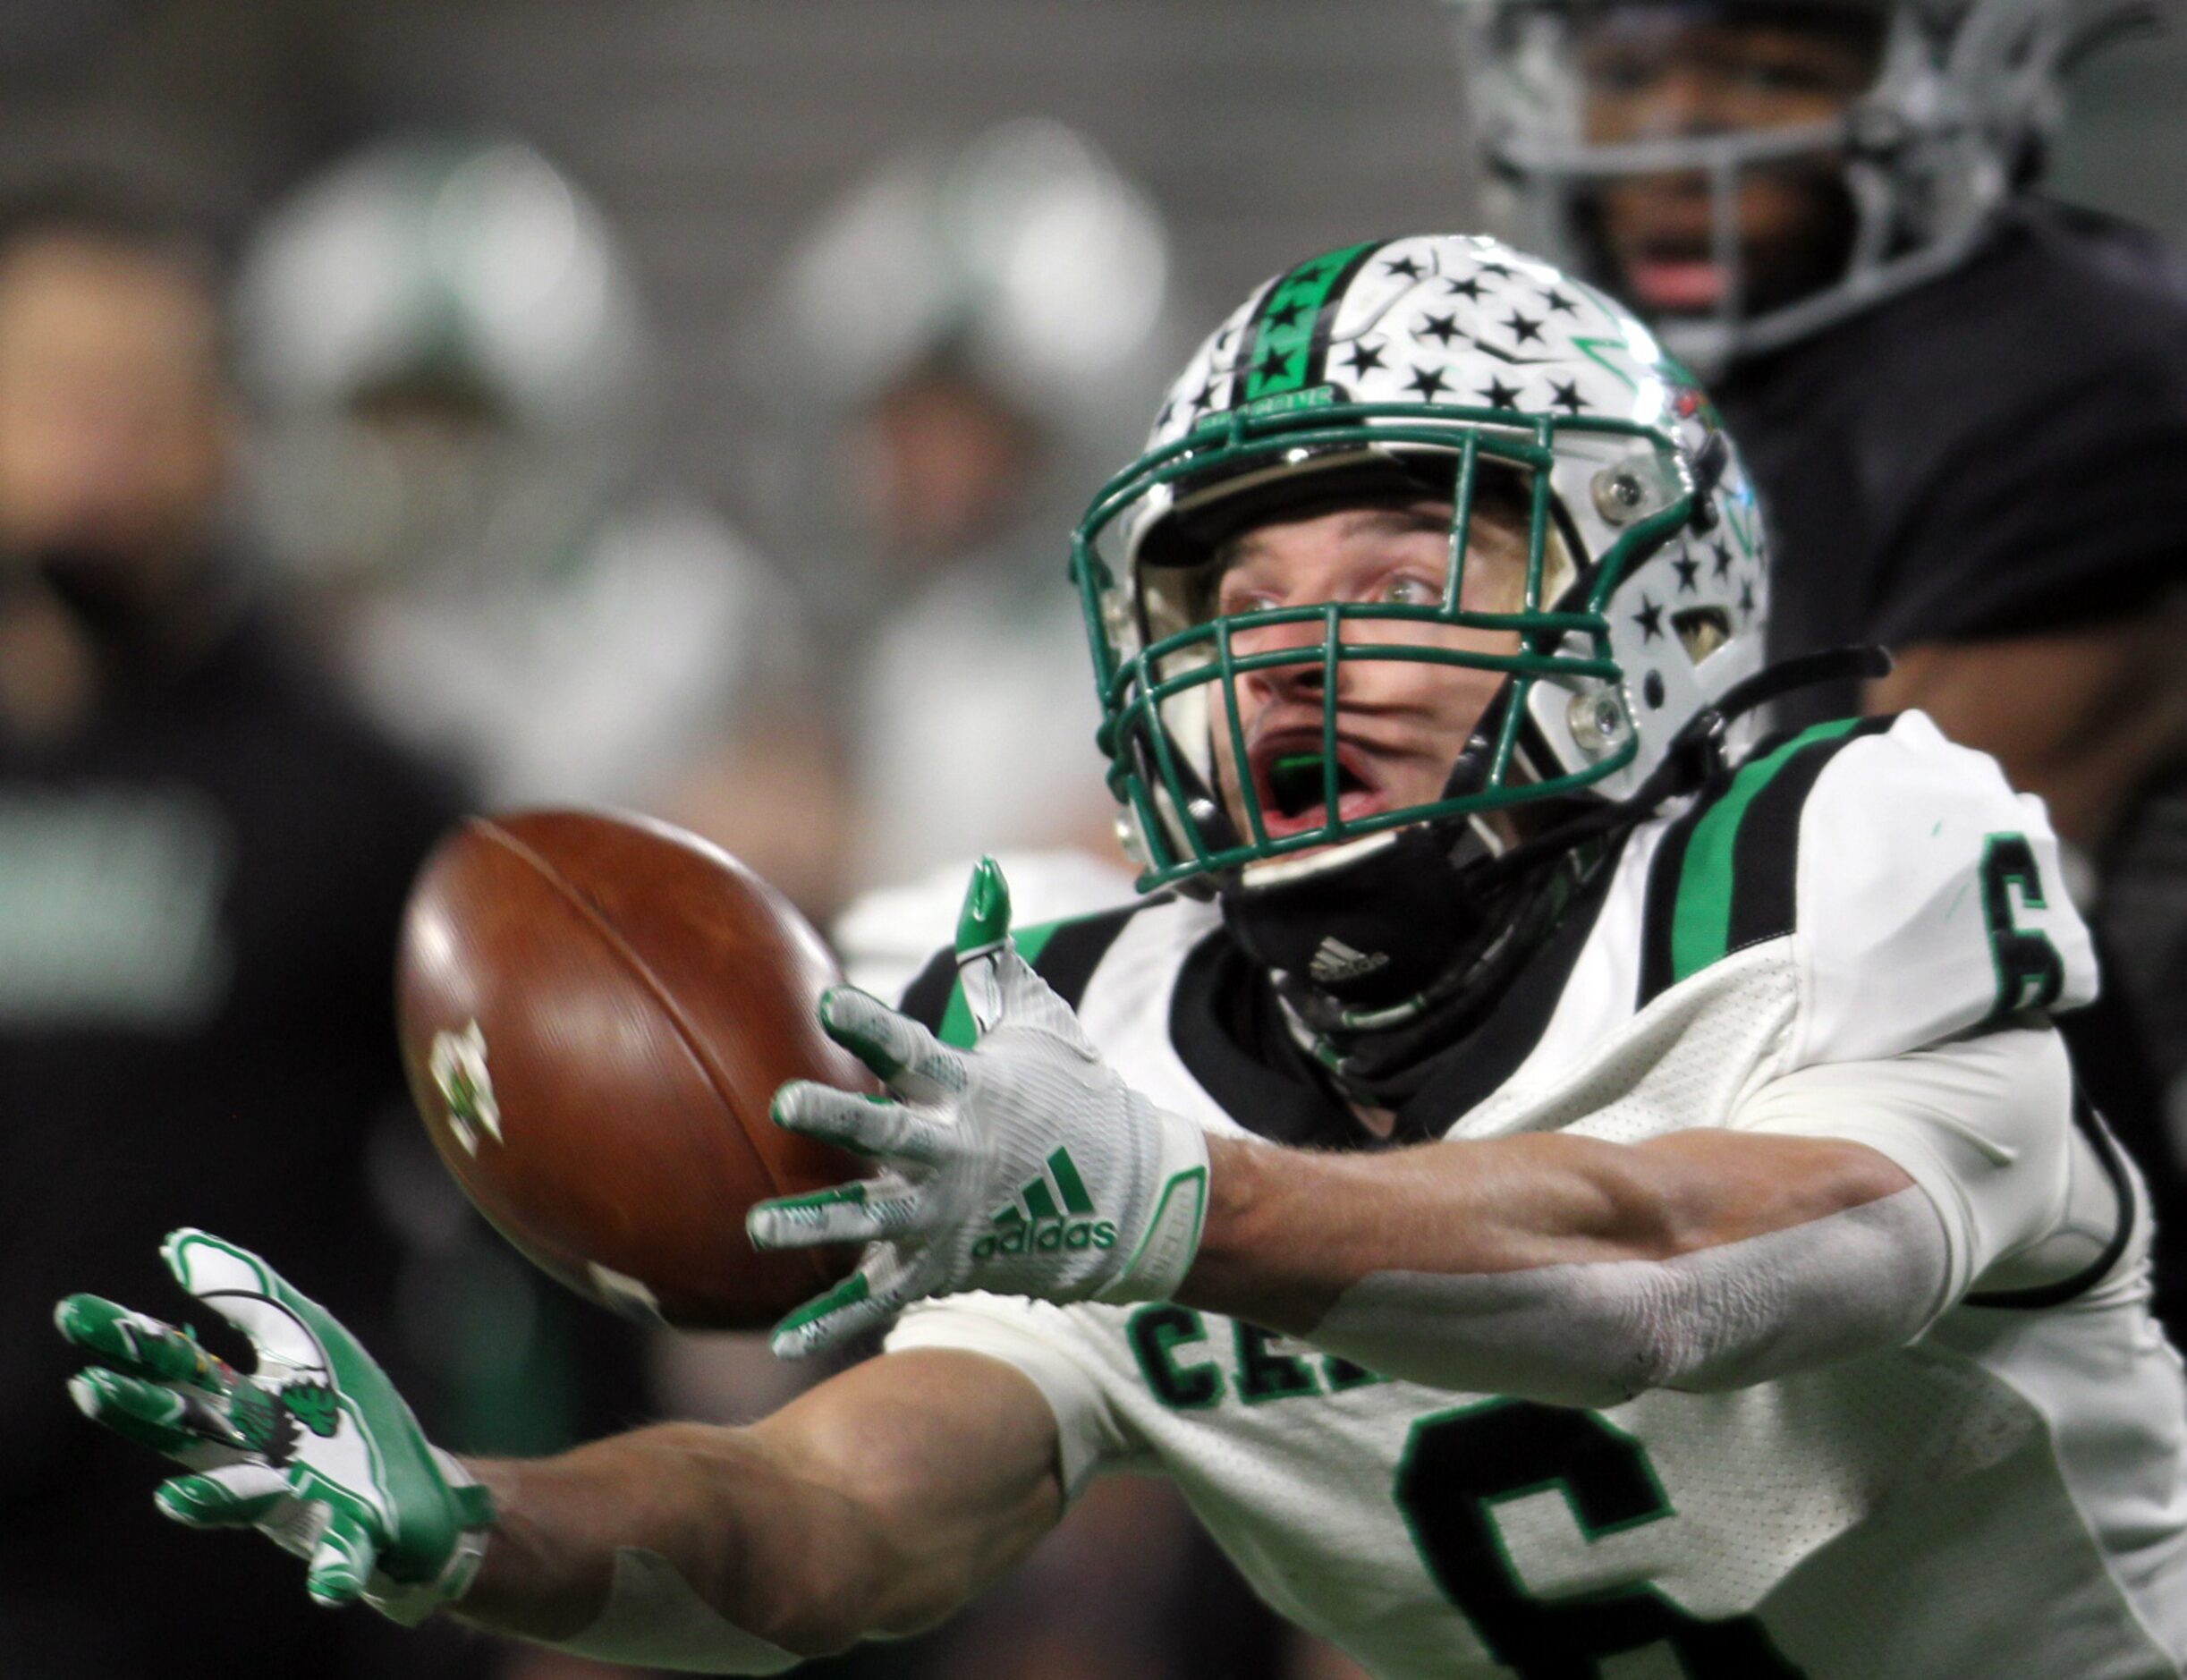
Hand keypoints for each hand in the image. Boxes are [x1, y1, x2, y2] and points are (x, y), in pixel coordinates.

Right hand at [56, 1228, 491, 1621]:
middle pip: (190, 1431)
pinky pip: (341, 1554)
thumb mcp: (305, 1337)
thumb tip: (177, 1243)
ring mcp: (296, 1497)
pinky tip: (326, 1588)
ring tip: (178, 1500)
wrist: (417, 1490)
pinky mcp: (351, 1530)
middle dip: (144, 1412)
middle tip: (93, 1387)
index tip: (76, 1315)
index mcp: (238, 1407)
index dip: (130, 1343)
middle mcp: (251, 1455)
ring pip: (246, 1501)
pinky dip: (332, 1568)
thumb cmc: (346, 1414)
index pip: (174, 1370)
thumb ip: (247, 1292)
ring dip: (214, 1501)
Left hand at [749, 858, 1209, 1357]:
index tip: (829, 1004)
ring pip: (873, 1222)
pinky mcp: (949, 1265)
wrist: (1137, 1200)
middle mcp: (959, 1152)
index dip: (874, 1027)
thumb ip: (994, 953)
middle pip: (888, 1135)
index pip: (917, 1050)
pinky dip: (833, 1319)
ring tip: (757, 1228)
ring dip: (815, 1226)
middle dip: (839, 1121)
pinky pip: (882, 1297)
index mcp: (975, 1088)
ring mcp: (952, 1215)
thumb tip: (983, 874)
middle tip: (784, 1104)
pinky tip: (782, 1340)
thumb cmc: (1077, 1095)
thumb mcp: (1040, 1021)